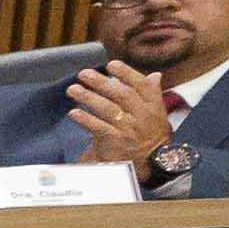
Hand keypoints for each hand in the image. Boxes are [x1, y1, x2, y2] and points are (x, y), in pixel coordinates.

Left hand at [65, 59, 179, 169]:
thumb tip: (155, 75)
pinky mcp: (115, 141)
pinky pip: (98, 128)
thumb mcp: (156, 114)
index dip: (127, 73)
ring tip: (72, 89)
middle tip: (83, 74)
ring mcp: (129, 128)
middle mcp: (142, 115)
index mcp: (153, 106)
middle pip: (121, 94)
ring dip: (88, 97)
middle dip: (101, 82)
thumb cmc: (149, 134)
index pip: (141, 85)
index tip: (111, 64)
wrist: (148, 163)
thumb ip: (152, 94)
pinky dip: (85, 119)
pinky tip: (73, 112)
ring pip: (108, 109)